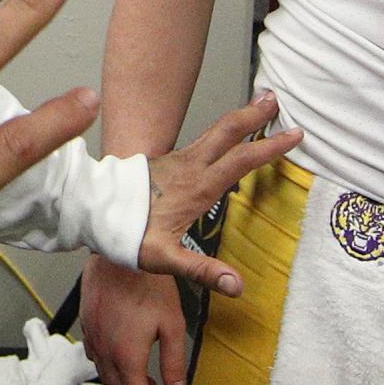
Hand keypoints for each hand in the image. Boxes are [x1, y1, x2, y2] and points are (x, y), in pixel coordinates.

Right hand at [81, 253, 191, 384]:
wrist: (118, 255)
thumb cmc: (149, 285)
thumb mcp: (172, 324)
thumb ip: (175, 362)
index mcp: (127, 356)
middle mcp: (105, 353)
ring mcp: (92, 341)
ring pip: (106, 379)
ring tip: (147, 382)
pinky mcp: (87, 328)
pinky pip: (97, 360)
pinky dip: (112, 369)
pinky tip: (127, 358)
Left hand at [134, 91, 298, 297]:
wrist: (87, 211)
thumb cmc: (123, 235)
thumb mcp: (163, 259)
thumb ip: (201, 270)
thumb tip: (237, 286)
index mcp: (196, 187)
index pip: (241, 160)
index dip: (270, 147)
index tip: (296, 134)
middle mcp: (188, 167)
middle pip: (227, 132)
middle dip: (254, 115)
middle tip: (277, 98)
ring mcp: (175, 161)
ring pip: (214, 132)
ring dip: (238, 118)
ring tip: (258, 105)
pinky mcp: (163, 162)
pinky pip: (201, 142)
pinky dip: (221, 134)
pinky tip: (222, 139)